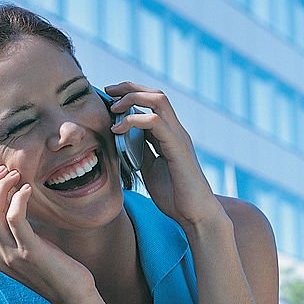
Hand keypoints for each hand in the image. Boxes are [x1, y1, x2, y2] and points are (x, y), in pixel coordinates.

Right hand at [0, 166, 94, 303]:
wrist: (72, 295)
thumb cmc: (52, 268)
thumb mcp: (21, 250)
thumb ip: (8, 234)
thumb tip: (4, 200)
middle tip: (6, 172)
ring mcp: (10, 255)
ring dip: (2, 188)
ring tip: (16, 176)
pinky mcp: (30, 252)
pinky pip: (15, 218)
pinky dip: (19, 199)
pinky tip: (28, 190)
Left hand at [105, 82, 230, 231]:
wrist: (195, 214)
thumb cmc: (175, 195)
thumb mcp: (151, 167)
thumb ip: (141, 150)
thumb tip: (124, 138)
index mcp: (171, 135)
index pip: (153, 102)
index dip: (131, 94)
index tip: (110, 97)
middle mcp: (177, 131)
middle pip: (156, 94)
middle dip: (130, 88)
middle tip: (108, 92)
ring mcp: (179, 138)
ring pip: (158, 101)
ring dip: (132, 99)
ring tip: (113, 108)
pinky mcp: (177, 148)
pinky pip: (155, 123)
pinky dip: (133, 120)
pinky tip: (118, 130)